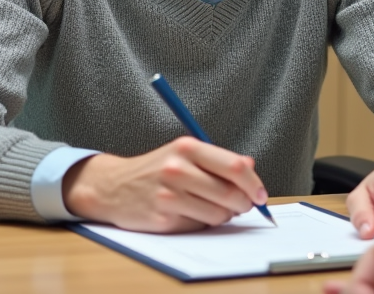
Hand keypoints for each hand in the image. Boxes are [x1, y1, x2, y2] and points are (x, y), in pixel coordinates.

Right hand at [60, 136, 268, 232]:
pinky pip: (199, 225)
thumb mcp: (184, 154)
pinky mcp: (163, 217)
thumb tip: (251, 167)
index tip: (260, 194)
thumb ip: (218, 160)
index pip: (235, 167)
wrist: (114, 186)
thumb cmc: (155, 170)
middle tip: (242, 205)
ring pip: (219, 213)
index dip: (254, 184)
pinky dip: (203, 223)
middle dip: (243, 204)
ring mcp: (169, 194)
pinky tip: (191, 213)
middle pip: (231, 193)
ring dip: (223, 215)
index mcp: (187, 148)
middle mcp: (178, 168)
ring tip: (212, 207)